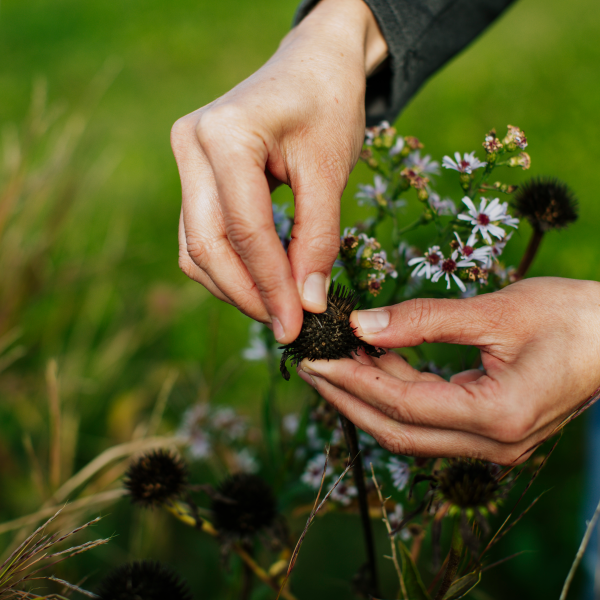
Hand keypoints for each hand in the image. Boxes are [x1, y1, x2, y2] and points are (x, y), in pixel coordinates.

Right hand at [171, 0, 386, 342]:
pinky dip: (230, 265)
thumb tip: (308, 304)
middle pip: (206, 245)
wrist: (312, 66)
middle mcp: (190, 146)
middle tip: (286, 327)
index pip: (245, 230)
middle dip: (247, 295)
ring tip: (278, 308)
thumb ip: (318, 238)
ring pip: (196, 247)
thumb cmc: (328, 106)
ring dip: (234, 286)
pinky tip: (262, 280)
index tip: (296, 327)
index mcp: (224, 134)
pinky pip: (200, 235)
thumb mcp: (330, 170)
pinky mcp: (193, 176)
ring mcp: (186, 161)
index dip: (271, 286)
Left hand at [297, 277, 599, 463]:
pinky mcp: (493, 432)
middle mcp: (494, 444)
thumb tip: (362, 324)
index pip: (403, 405)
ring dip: (369, 397)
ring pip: (411, 430)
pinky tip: (378, 363)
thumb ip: (424, 319)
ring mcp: (494, 444)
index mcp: (498, 416)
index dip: (352, 382)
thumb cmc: (572, 317)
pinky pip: (431, 420)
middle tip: (310, 367)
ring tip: (337, 360)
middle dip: (348, 399)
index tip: (313, 360)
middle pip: (398, 431)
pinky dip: (399, 394)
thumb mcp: (496, 310)